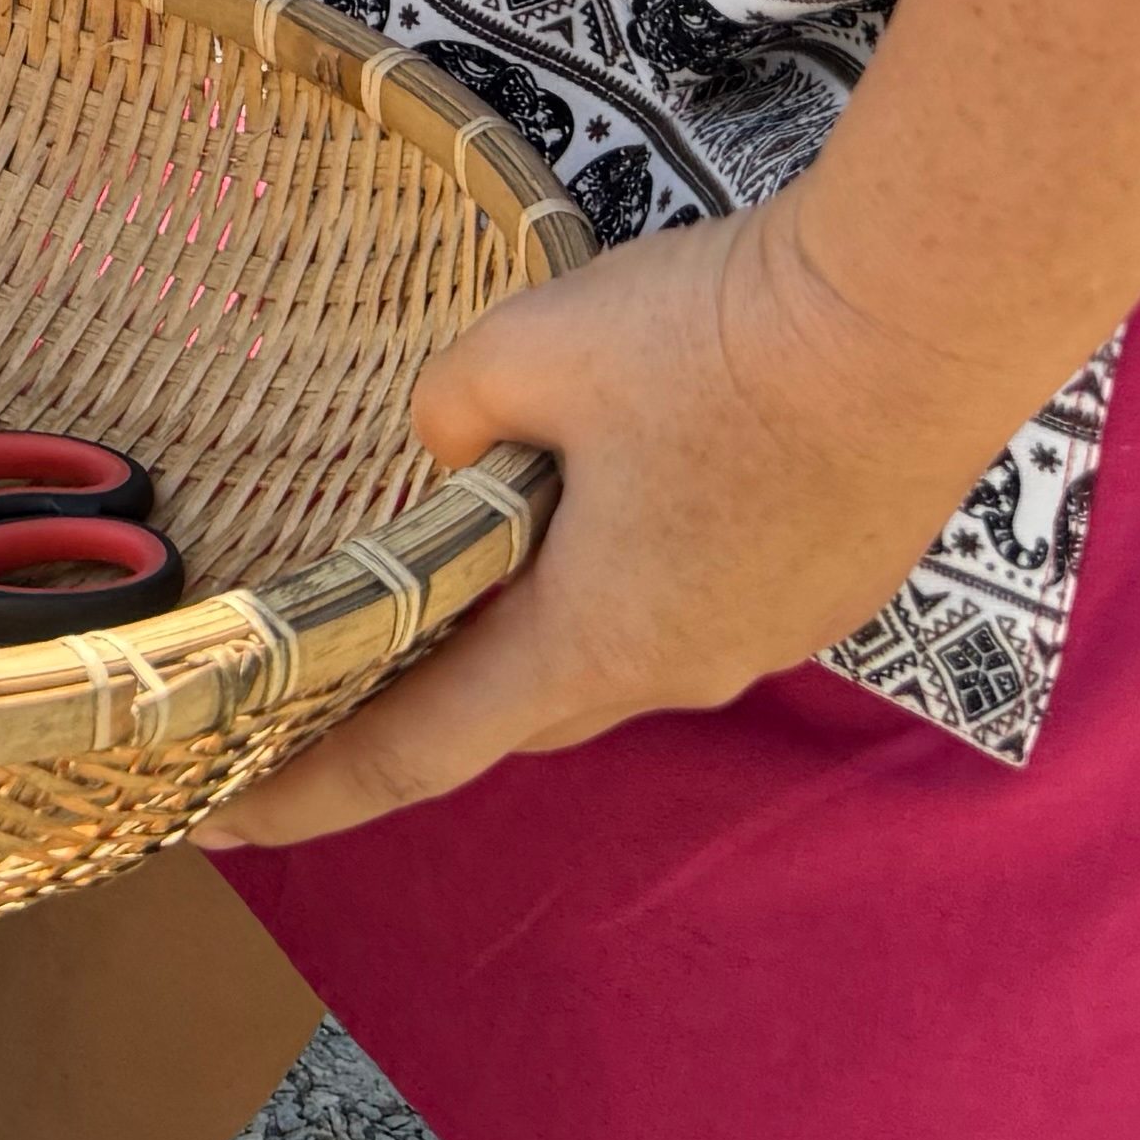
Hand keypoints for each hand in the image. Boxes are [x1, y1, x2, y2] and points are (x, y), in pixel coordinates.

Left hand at [202, 195, 1039, 847]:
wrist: (921, 316)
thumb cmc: (718, 343)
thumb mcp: (520, 350)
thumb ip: (446, 413)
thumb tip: (449, 445)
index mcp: (590, 644)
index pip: (413, 754)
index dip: (306, 792)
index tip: (218, 823)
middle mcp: (681, 667)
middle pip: (511, 709)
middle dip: (417, 702)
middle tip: (327, 683)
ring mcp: (766, 632)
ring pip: (610, 651)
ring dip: (534, 627)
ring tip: (467, 577)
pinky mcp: (819, 582)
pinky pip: (689, 603)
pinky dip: (623, 578)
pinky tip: (608, 505)